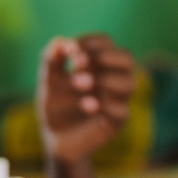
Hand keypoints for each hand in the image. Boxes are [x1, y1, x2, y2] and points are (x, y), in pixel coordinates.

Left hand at [37, 33, 135, 163]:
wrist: (55, 137)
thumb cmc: (55, 104)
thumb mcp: (48, 81)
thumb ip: (51, 60)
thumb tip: (60, 41)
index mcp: (99, 63)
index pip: (106, 42)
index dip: (89, 42)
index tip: (69, 52)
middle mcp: (113, 78)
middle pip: (127, 57)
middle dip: (103, 57)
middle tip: (77, 64)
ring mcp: (118, 100)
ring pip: (128, 83)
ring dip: (104, 79)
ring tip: (78, 83)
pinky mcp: (117, 121)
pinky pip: (122, 110)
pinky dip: (104, 105)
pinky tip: (86, 105)